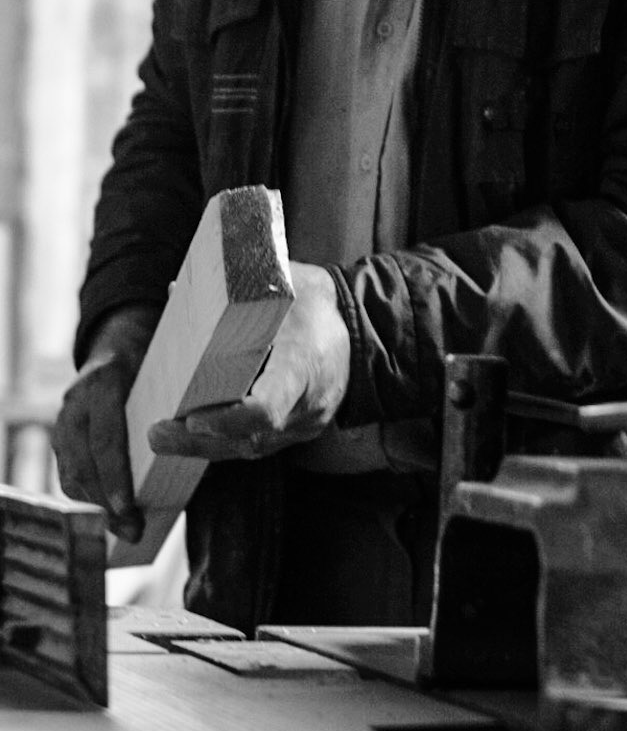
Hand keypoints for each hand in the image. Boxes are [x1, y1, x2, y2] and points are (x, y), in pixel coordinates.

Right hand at [52, 305, 158, 541]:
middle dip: (106, 501)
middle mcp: (78, 397)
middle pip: (83, 461)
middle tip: (132, 531)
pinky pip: (68, 472)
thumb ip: (181, 400)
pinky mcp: (61, 431)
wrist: (120, 341)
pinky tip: (109, 515)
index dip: (115, 475)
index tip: (127, 507)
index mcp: (107, 379)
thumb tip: (206, 438)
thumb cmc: (159, 360)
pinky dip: (88, 497)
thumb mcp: (172, 368)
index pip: (106, 436)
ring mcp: (64, 415)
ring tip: (125, 529)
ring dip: (97, 506)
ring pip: (72, 471)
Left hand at [147, 262, 350, 462]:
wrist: (366, 328)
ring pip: (251, 446)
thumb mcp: (285, 284)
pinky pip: (259, 443)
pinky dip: (224, 441)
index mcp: (305, 363)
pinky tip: (192, 435)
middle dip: (200, 440)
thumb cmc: (317, 303)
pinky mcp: (299, 430)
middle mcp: (308, 403)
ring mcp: (306, 422)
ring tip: (162, 436)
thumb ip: (235, 291)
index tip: (193, 417)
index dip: (229, 419)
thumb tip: (177, 293)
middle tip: (157, 433)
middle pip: (251, 435)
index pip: (268, 406)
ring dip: (205, 446)